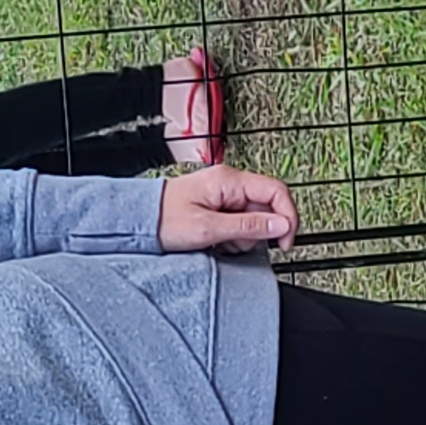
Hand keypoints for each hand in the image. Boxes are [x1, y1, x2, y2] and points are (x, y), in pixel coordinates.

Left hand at [157, 165, 296, 253]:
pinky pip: (241, 222)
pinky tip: (217, 240)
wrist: (138, 220)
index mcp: (229, 180)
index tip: (285, 241)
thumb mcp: (208, 228)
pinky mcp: (220, 206)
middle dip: (259, 231)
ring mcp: (225, 194)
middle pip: (267, 207)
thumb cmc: (164, 219)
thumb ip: (248, 226)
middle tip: (237, 244)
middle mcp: (230, 183)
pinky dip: (234, 236)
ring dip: (244, 237)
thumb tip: (281, 225)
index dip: (287, 217)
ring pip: (255, 218)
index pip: (276, 191)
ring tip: (219, 242)